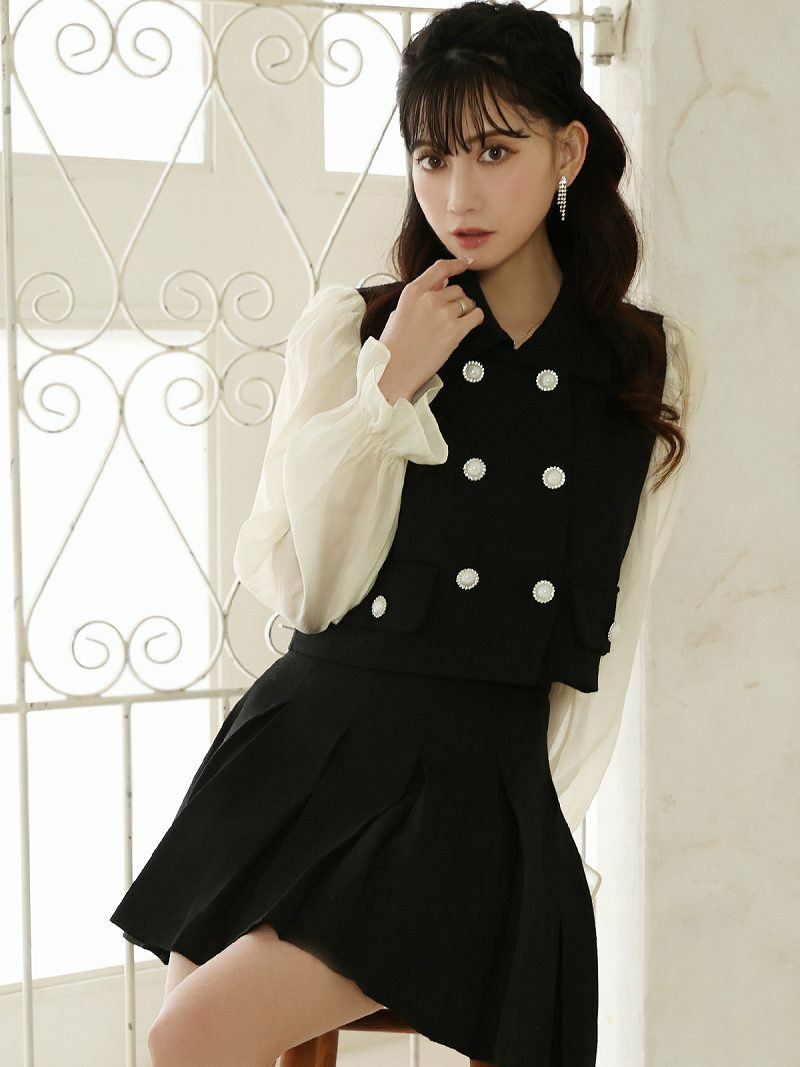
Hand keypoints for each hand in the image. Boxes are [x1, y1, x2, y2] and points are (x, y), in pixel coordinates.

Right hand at [377, 257, 483, 403]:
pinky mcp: (456, 330)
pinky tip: (467, 326)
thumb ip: (420, 296)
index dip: (456, 264)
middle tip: (448, 317)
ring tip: (453, 325)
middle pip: (456, 289)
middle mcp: (430, 298)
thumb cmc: (394, 345)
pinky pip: (476, 316)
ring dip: (465, 311)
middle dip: (455, 300)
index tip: (465, 264)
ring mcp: (444, 313)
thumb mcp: (400, 312)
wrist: (395, 369)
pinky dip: (475, 319)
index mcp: (413, 291)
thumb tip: (442, 284)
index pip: (440, 268)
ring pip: (467, 302)